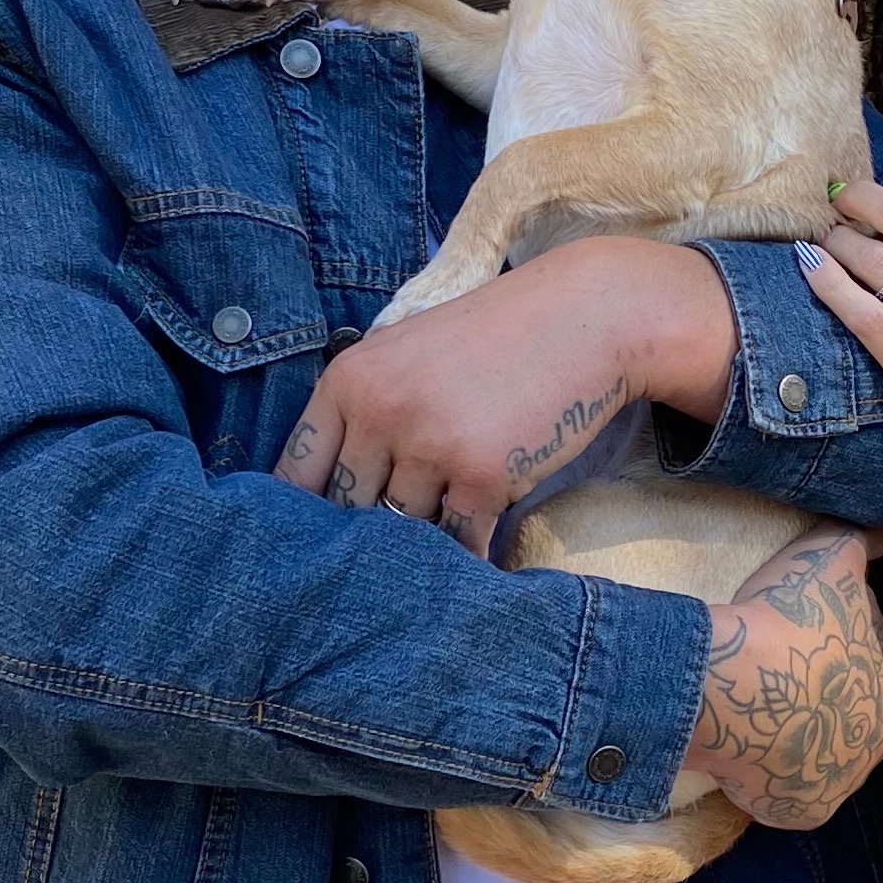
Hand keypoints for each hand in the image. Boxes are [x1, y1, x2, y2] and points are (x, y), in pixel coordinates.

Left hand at [275, 238, 738, 552]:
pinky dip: (466, 554)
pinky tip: (474, 556)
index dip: (302, 515)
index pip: (296, 472)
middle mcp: (381, 412)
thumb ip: (365, 408)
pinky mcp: (483, 477)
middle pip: (347, 509)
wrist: (586, 318)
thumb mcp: (408, 352)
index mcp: (350, 379)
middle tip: (371, 563)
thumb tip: (329, 493)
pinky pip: (458, 541)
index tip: (313, 542)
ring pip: (400, 531)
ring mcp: (431, 446)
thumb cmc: (496, 337)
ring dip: (419, 545)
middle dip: (362, 536)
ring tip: (428, 559)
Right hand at [683, 526, 882, 831]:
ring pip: (827, 759)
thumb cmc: (792, 622)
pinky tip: (751, 759)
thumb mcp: (829, 558)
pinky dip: (775, 782)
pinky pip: (791, 796)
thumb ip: (861, 539)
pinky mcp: (802, 811)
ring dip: (806, 741)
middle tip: (791, 676)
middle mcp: (876, 739)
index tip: (822, 632)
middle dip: (833, 698)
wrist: (740, 691)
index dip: (856, 641)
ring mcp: (840, 781)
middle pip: (859, 715)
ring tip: (768, 717)